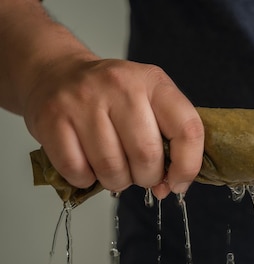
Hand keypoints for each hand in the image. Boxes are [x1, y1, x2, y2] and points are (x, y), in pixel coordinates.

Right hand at [23, 55, 203, 198]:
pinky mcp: (53, 119)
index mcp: (153, 82)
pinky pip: (77, 171)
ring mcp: (83, 101)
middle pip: (147, 156)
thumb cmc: (111, 96)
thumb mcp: (150, 102)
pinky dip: (86, 179)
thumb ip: (169, 140)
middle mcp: (120, 86)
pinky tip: (88, 164)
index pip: (187, 130)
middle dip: (147, 177)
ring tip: (114, 168)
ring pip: (112, 168)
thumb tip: (171, 186)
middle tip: (139, 172)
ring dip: (117, 181)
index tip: (178, 181)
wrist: (56, 73)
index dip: (187, 166)